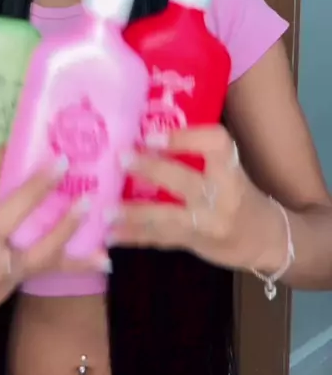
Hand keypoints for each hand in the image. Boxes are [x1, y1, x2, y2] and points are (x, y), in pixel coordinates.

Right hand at [0, 149, 104, 322]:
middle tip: (64, 161)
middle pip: (11, 208)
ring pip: (39, 244)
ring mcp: (1, 264)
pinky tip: (105, 257)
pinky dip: (81, 263)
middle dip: (38, 186)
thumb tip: (19, 151)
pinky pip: (53, 268)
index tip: (17, 140)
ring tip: (89, 202)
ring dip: (67, 224)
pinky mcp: (19, 278)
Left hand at [110, 126, 286, 273]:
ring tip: (106, 210)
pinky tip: (112, 235)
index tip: (152, 135)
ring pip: (168, 217)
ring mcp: (210, 222)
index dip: (184, 138)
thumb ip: (198, 154)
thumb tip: (148, 131)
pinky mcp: (198, 243)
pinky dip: (135, 237)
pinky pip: (162, 239)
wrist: (267, 239)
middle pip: (185, 181)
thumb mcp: (229, 167)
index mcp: (231, 166)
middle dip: (151, 170)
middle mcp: (224, 194)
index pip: (214, 144)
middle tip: (121, 159)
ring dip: (134, 214)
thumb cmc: (240, 193)